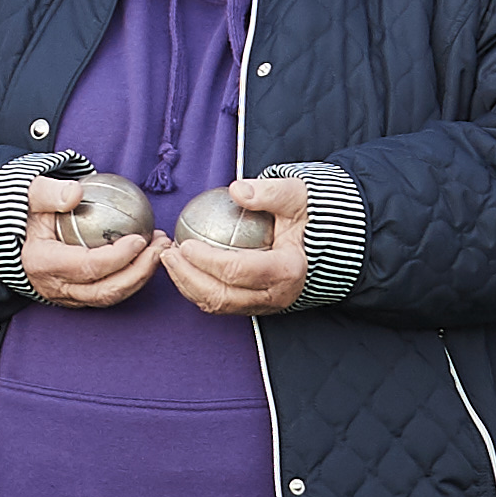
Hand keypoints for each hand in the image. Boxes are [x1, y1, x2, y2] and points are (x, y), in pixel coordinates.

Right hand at [18, 172, 159, 308]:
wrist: (14, 233)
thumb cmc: (26, 211)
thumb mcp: (32, 194)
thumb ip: (50, 192)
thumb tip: (75, 194)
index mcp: (43, 262)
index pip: (87, 267)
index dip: (118, 257)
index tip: (140, 238)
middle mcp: (55, 286)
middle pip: (105, 290)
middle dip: (139, 271)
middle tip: (160, 246)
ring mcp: (67, 295)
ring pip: (109, 297)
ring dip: (140, 276)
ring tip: (159, 250)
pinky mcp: (77, 296)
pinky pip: (108, 293)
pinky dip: (131, 279)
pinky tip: (146, 257)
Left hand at [159, 179, 320, 319]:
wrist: (327, 238)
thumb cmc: (307, 214)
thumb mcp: (295, 195)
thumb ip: (270, 192)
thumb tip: (238, 191)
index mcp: (288, 271)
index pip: (239, 271)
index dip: (207, 261)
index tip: (186, 244)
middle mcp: (276, 296)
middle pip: (223, 296)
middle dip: (188, 278)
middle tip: (168, 254)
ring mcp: (265, 304)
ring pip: (219, 305)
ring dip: (188, 285)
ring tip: (170, 260)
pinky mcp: (255, 304)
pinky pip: (221, 302)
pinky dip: (197, 288)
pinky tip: (183, 266)